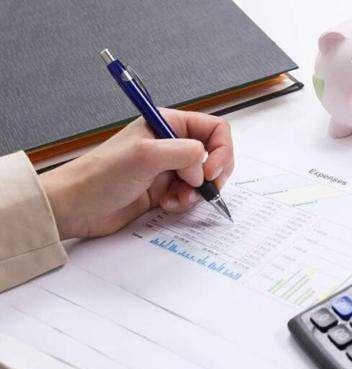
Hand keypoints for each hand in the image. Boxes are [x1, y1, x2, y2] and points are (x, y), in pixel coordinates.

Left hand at [40, 109, 233, 238]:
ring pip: (203, 179)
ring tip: (176, 198)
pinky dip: (184, 202)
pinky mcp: (164, 190)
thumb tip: (204, 167)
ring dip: (196, 192)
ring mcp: (168, 168)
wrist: (76, 206)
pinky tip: (166, 204)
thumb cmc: (101, 175)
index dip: (220, 150)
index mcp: (168, 124)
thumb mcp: (145, 155)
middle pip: (214, 155)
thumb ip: (184, 154)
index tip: (210, 171)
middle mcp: (171, 144)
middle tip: (201, 188)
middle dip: (212, 175)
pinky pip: (190, 195)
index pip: (214, 129)